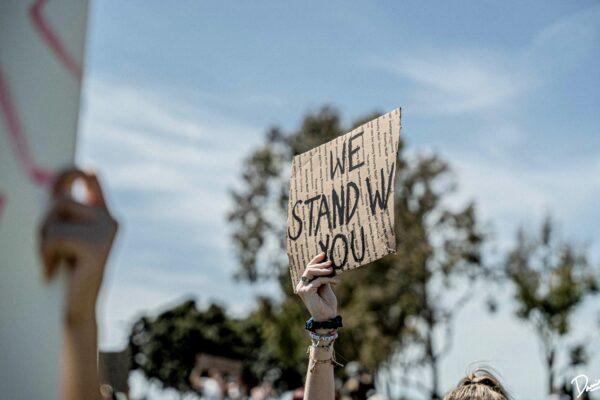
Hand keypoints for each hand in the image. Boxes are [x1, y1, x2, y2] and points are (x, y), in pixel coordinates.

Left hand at [39, 168, 117, 325]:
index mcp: (102, 215)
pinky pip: (54, 237)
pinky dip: (45, 255)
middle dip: (43, 224)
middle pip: (61, 200)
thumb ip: (63, 214)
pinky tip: (53, 271)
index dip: (74, 172)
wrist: (76, 310)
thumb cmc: (65, 274)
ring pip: (55, 218)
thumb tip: (51, 189)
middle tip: (45, 249)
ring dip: (42, 242)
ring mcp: (106, 231)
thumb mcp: (64, 238)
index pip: (91, 180)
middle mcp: (109, 219)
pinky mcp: (97, 246)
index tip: (67, 172)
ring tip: (51, 261)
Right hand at [296, 253, 338, 321]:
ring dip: (323, 269)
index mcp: (305, 284)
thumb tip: (328, 264)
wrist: (328, 317)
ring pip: (310, 272)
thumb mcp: (326, 287)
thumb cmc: (327, 304)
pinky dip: (327, 279)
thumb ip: (324, 277)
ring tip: (332, 270)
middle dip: (320, 264)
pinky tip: (336, 281)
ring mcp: (302, 289)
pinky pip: (318, 280)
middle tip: (331, 263)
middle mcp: (301, 286)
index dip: (315, 260)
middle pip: (309, 268)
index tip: (323, 254)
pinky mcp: (306, 292)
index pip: (308, 268)